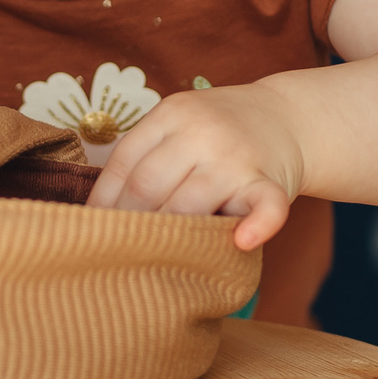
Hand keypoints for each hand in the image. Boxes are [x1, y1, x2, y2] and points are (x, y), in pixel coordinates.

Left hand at [85, 82, 303, 250]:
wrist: (288, 117)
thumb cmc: (220, 133)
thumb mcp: (180, 124)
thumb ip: (148, 156)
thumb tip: (95, 213)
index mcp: (170, 114)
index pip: (123, 163)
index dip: (102, 202)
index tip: (89, 231)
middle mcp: (200, 131)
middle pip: (148, 185)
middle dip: (127, 224)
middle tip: (114, 254)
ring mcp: (235, 157)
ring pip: (190, 204)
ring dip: (168, 237)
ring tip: (150, 264)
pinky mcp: (270, 180)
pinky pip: (265, 207)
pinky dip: (257, 226)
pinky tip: (241, 242)